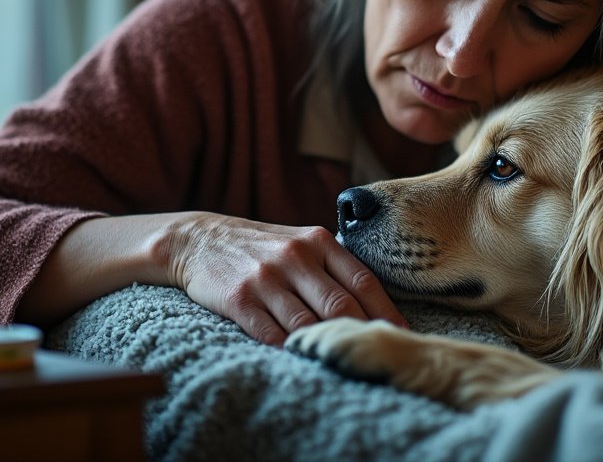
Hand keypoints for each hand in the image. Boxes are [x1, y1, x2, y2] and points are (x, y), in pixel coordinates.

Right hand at [166, 213, 407, 345]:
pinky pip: (271, 334)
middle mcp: (295, 257)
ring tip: (341, 363)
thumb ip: (336, 268)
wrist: (201, 240)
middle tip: (374, 356)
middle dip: (360, 334)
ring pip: (307, 324)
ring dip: (325, 346)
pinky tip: (300, 359)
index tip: (401, 335)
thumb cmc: (264, 248)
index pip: (363, 281)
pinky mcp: (239, 299)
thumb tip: (380, 307)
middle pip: (340, 306)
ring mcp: (266, 278)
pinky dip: (289, 350)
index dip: (386, 312)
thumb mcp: (302, 243)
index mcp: (319, 242)